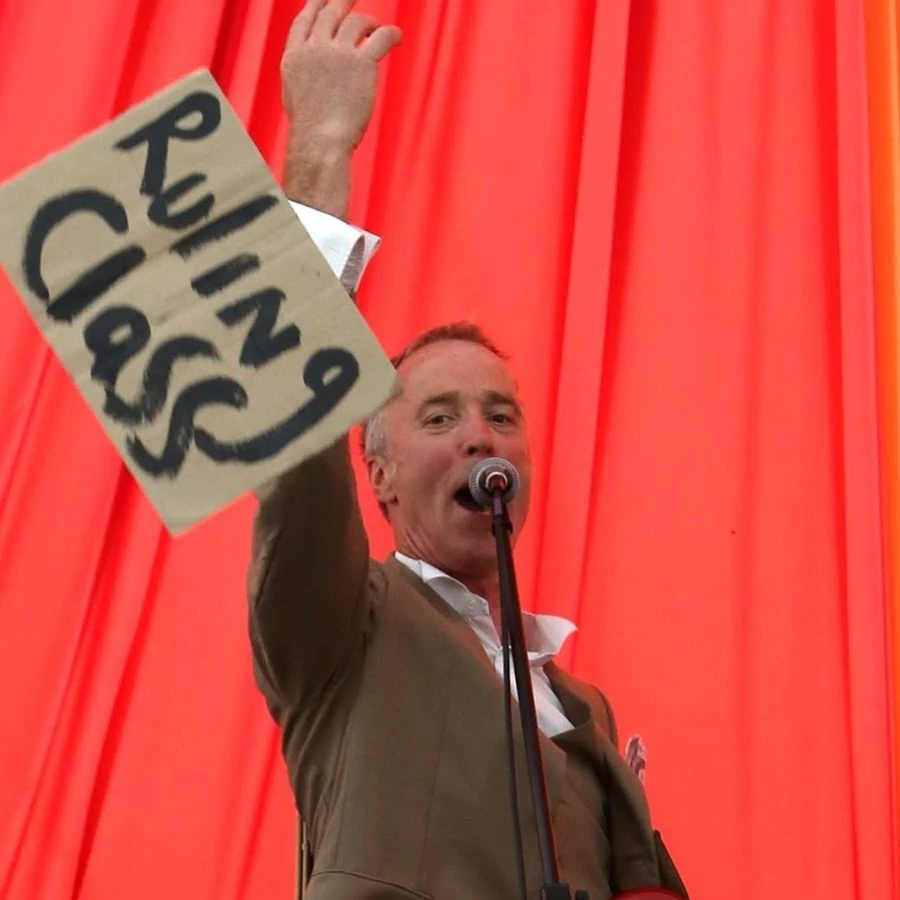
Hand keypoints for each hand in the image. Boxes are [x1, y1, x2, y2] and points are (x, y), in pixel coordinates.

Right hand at [281, 0, 401, 155]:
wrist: (320, 141)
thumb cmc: (311, 130)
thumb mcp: (294, 95)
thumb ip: (303, 74)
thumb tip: (312, 71)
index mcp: (294, 56)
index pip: (305, 20)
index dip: (317, 5)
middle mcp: (314, 48)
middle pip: (330, 12)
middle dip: (343, 1)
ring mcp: (337, 53)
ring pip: (356, 21)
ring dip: (369, 22)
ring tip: (377, 30)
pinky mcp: (361, 63)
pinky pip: (381, 37)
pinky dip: (391, 33)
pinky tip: (398, 38)